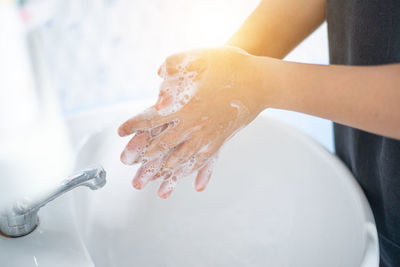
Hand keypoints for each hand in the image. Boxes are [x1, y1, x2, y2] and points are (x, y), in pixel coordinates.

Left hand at [118, 46, 263, 197]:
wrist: (260, 80)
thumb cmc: (229, 66)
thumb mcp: (196, 58)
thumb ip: (172, 66)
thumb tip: (159, 75)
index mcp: (181, 105)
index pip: (149, 119)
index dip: (133, 126)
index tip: (121, 131)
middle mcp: (192, 125)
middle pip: (161, 145)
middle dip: (143, 157)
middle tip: (130, 164)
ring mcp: (207, 136)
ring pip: (182, 158)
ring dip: (166, 169)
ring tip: (156, 177)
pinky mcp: (221, 140)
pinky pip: (205, 161)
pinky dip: (196, 172)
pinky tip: (193, 181)